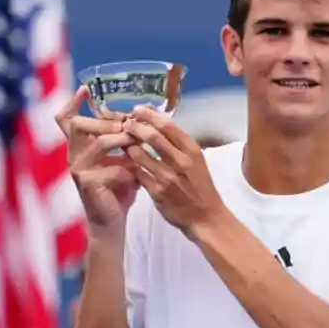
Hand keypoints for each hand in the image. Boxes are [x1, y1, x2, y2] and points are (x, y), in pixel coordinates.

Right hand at [54, 86, 138, 233]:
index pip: (66, 120)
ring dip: (121, 141)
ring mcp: (78, 170)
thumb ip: (126, 138)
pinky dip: (126, 169)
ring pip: (98, 143)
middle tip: (125, 123)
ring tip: (136, 143)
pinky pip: (109, 168)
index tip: (85, 89)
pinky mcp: (87, 184)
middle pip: (78, 125)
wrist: (113, 222)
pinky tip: (136, 177)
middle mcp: (74, 156)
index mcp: (80, 147)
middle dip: (104, 120)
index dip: (72, 103)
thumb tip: (144, 110)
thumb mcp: (123, 158)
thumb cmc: (119, 188)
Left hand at [121, 105, 225, 234]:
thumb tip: (158, 123)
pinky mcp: (157, 192)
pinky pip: (137, 173)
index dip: (149, 115)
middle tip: (125, 123)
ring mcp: (168, 177)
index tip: (137, 110)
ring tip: (123, 141)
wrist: (206, 217)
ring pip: (140, 154)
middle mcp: (181, 161)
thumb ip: (179, 145)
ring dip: (128, 145)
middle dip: (135, 126)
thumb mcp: (196, 161)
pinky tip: (125, 162)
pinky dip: (130, 166)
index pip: (168, 126)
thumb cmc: (200, 187)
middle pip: (152, 137)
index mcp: (192, 150)